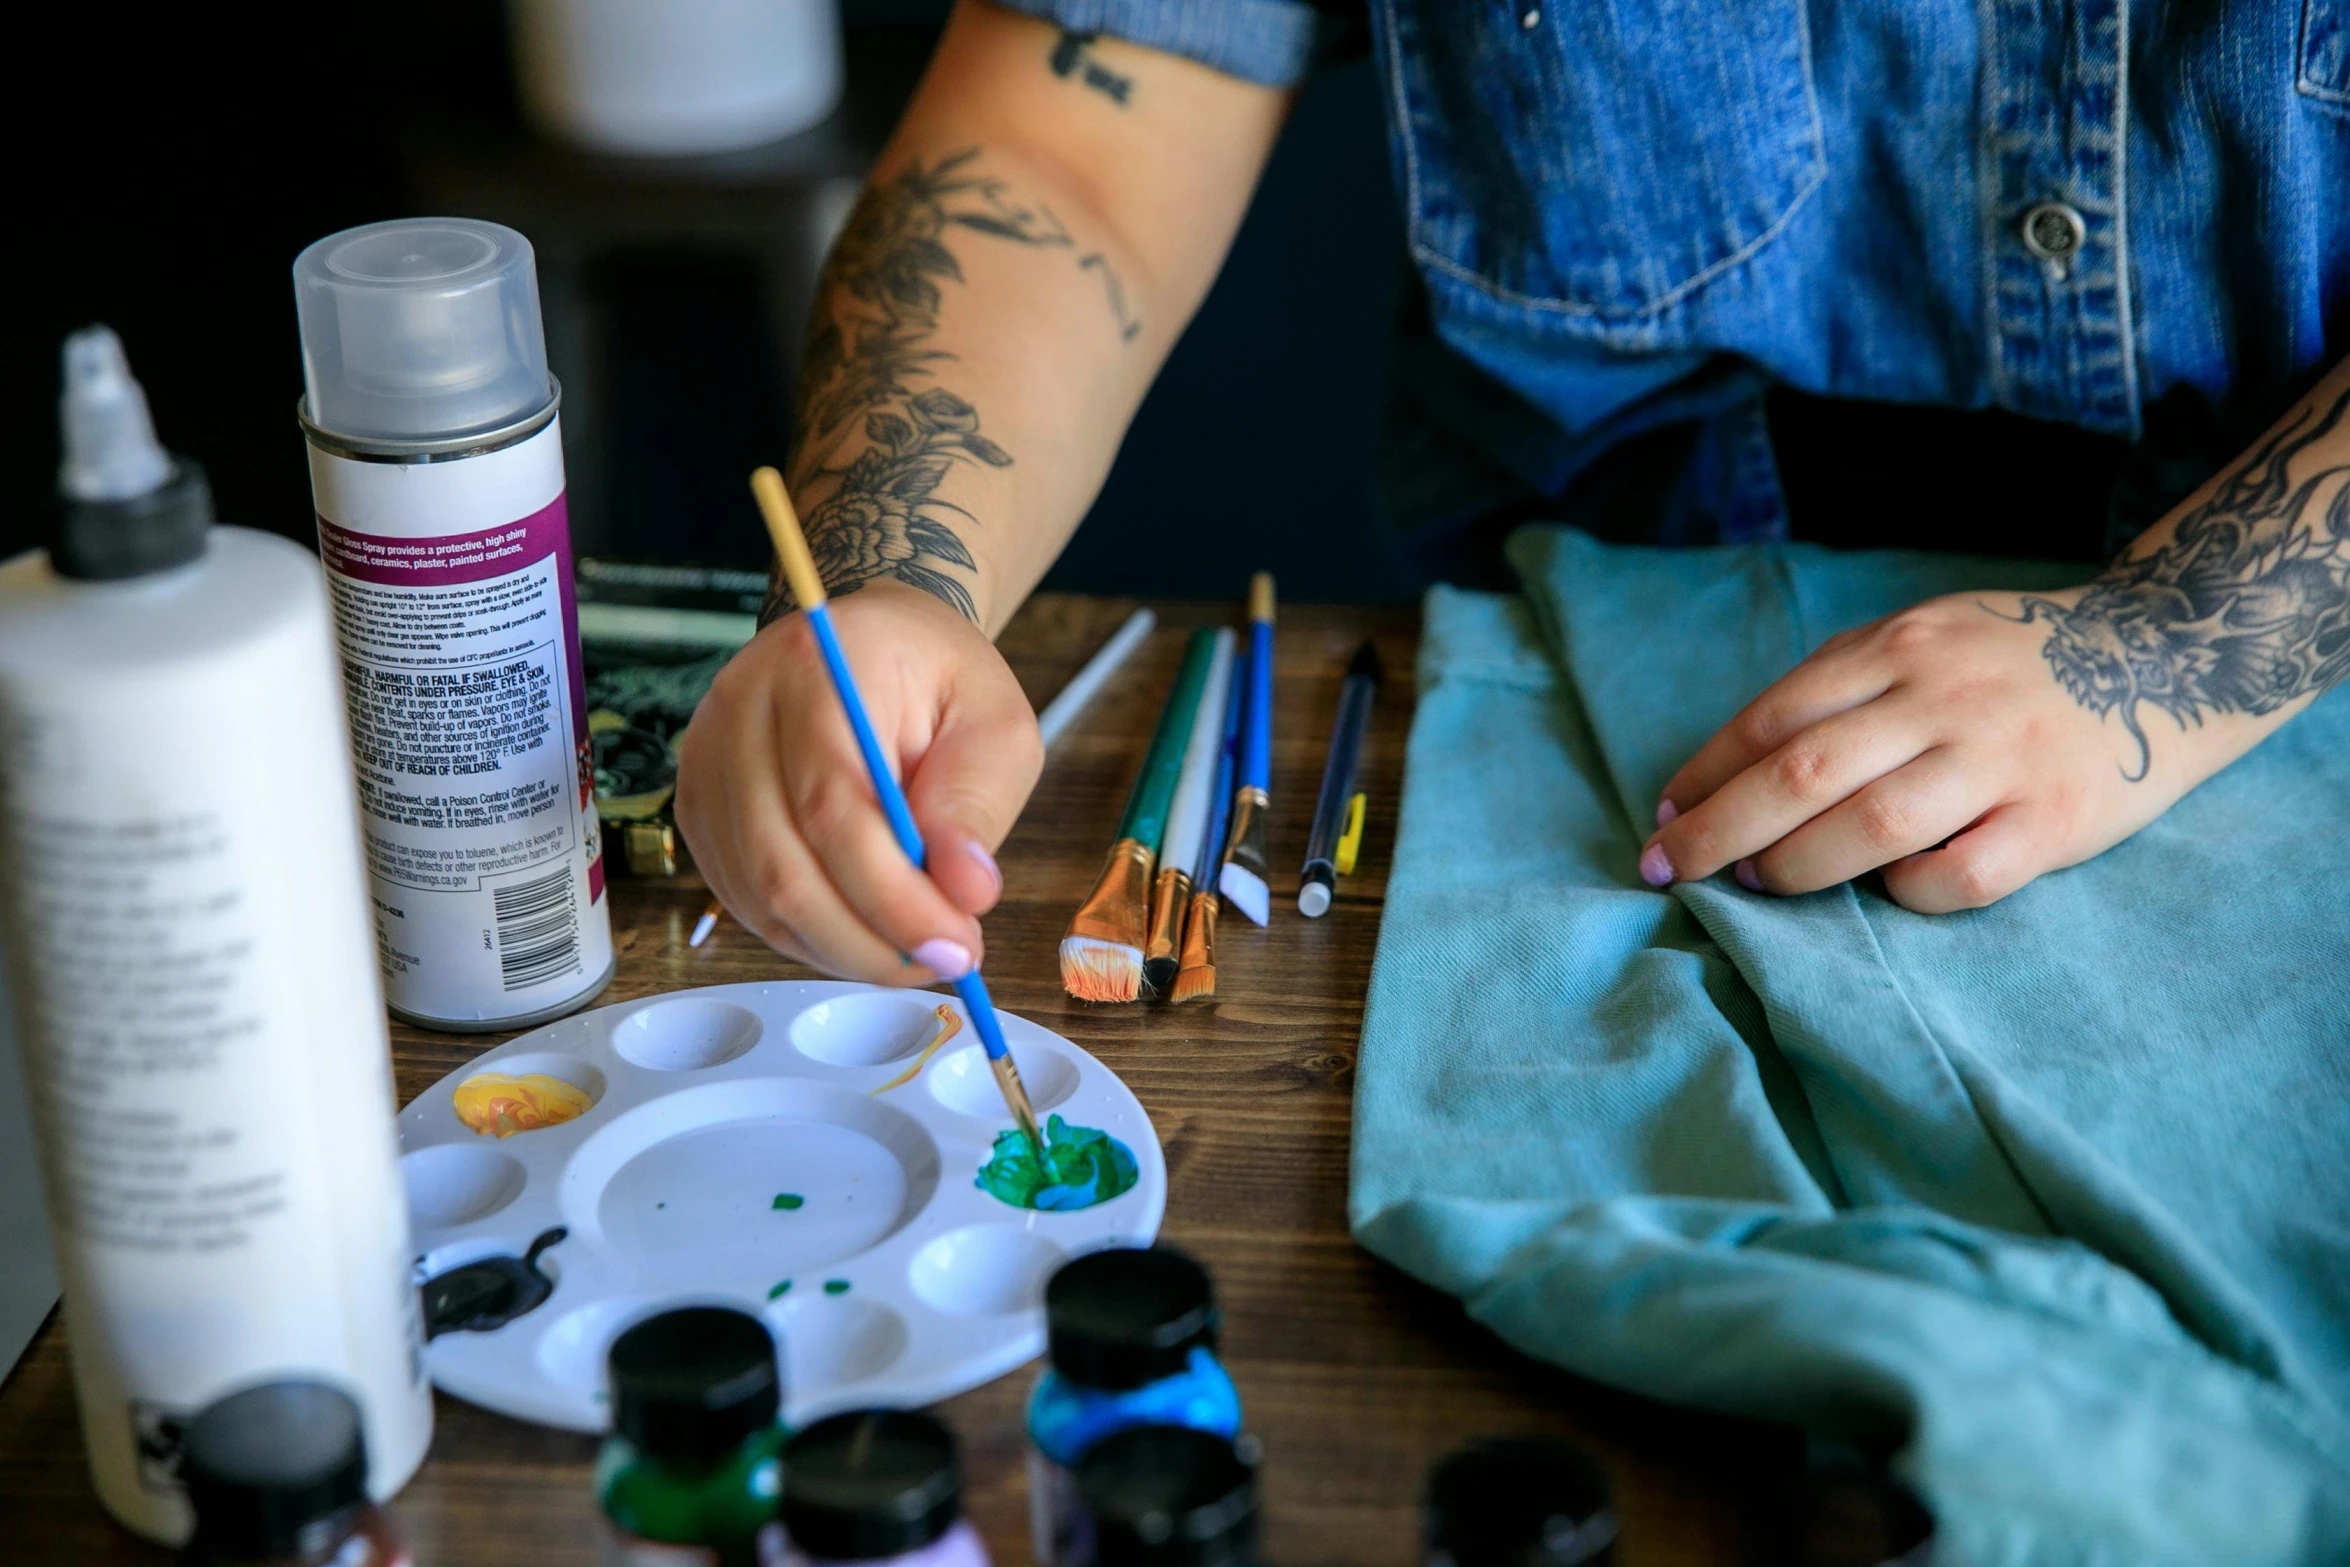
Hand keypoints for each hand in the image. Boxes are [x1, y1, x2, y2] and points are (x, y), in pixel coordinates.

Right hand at [674, 581, 1042, 980]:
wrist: (872, 642)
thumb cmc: (936, 679)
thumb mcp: (995, 722)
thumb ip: (976, 803)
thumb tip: (963, 893)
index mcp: (818, 669)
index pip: (835, 807)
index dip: (893, 897)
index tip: (957, 944)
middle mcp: (740, 709)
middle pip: (783, 865)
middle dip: (870, 940)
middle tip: (943, 962)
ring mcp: (707, 760)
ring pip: (759, 895)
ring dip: (843, 947)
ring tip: (913, 949)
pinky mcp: (700, 805)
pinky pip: (744, 898)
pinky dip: (810, 933)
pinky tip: (864, 930)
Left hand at [1639, 588, 2247, 912]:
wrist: (2163, 653)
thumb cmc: (2007, 660)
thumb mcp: (1918, 638)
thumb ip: (1837, 689)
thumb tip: (1723, 770)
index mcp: (1899, 646)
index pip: (1774, 715)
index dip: (1707, 771)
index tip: (1662, 814)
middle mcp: (1943, 698)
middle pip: (1803, 772)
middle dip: (1718, 829)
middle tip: (1668, 868)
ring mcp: (2001, 759)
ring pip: (1870, 829)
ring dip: (1793, 867)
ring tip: (1754, 884)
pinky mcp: (2055, 820)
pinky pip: (1960, 876)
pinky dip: (1905, 893)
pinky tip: (1886, 891)